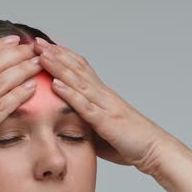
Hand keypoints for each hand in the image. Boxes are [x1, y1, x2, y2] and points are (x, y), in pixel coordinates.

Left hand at [32, 37, 169, 175]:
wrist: (154, 150)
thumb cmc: (130, 143)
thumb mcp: (102, 130)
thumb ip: (86, 123)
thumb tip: (67, 125)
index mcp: (102, 96)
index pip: (81, 69)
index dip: (63, 56)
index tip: (44, 47)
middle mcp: (103, 96)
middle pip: (77, 69)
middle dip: (56, 55)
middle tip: (36, 42)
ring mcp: (105, 106)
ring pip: (79, 82)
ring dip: (59, 67)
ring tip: (42, 55)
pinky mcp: (106, 121)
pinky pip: (85, 105)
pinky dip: (70, 93)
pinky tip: (56, 84)